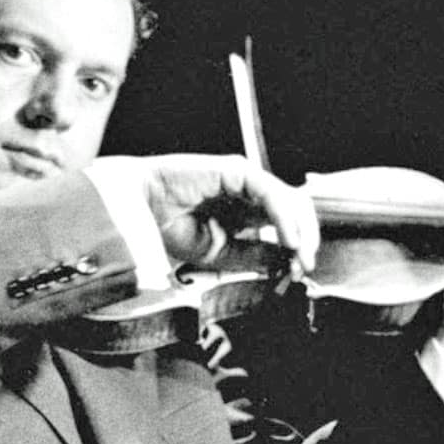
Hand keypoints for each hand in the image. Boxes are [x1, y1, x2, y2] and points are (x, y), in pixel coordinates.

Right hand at [99, 154, 319, 274]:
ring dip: (300, 230)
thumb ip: (253, 256)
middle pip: (295, 211)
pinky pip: (270, 193)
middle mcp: (249, 194)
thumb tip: (286, 263)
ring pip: (289, 199)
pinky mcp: (237, 171)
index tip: (297, 273)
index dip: (297, 248)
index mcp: (245, 212)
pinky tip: (287, 238)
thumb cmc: (169, 229)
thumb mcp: (220, 254)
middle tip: (303, 267)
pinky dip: (283, 217)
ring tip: (297, 255)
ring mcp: (244, 180)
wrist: (138, 213)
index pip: (286, 225)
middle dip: (305, 240)